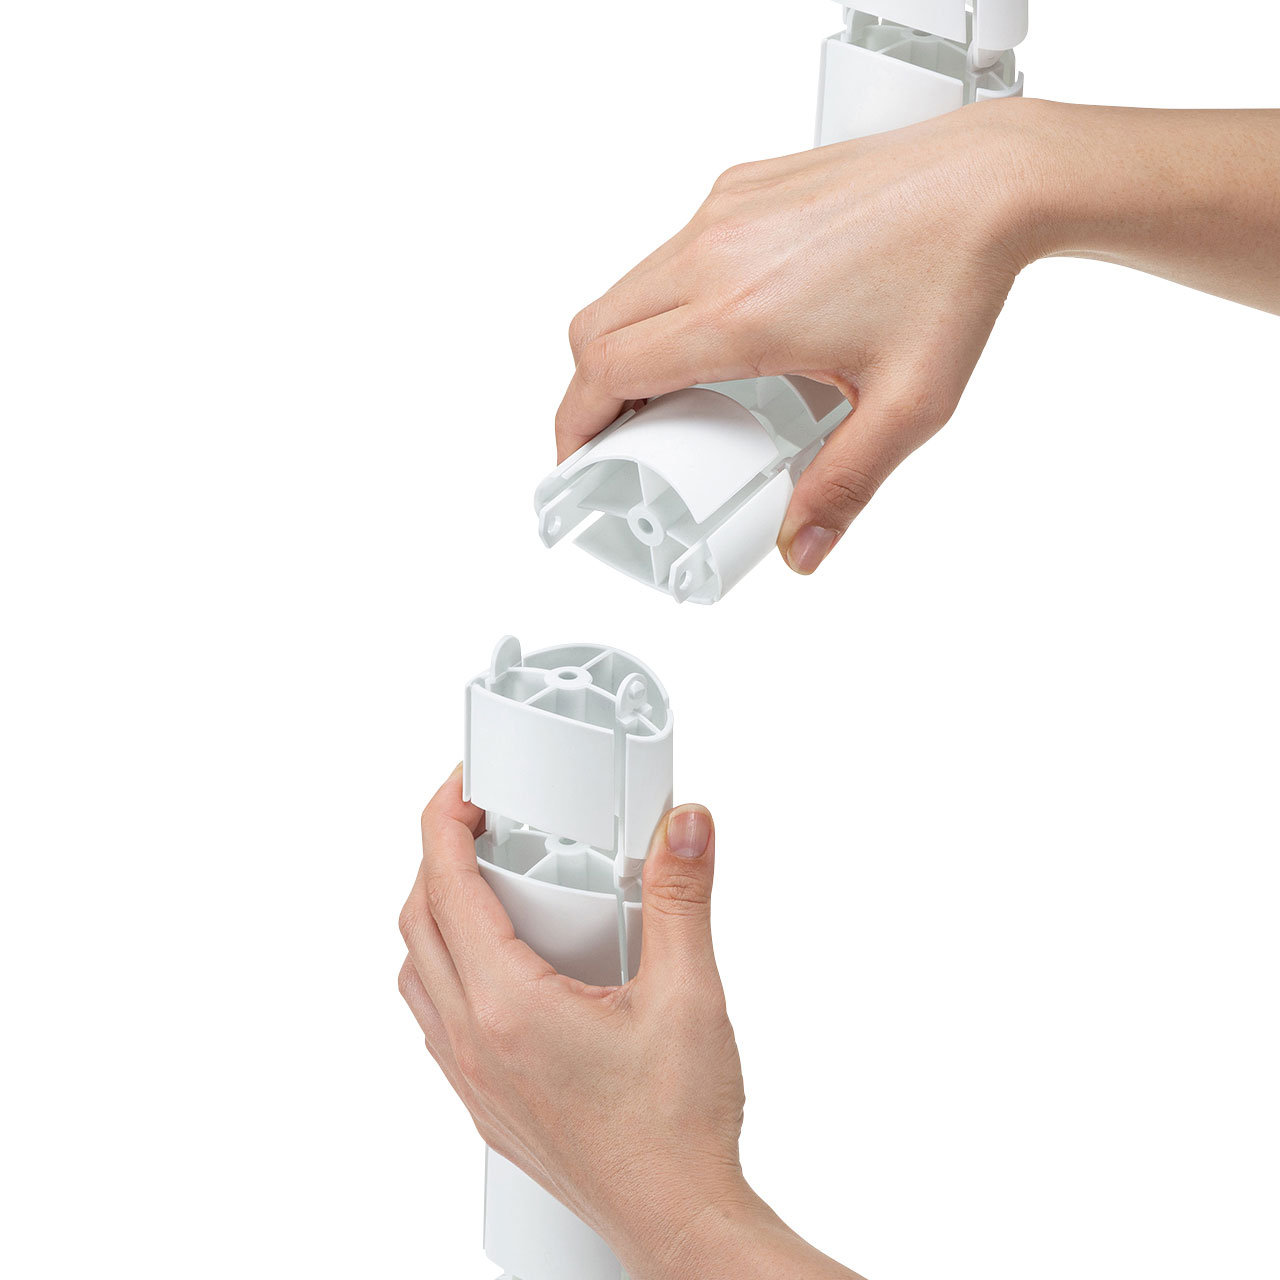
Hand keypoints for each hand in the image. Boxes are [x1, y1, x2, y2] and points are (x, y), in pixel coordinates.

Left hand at [398, 769, 863, 1279]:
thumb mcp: (689, 994)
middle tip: (479, 822)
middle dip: (438, 857)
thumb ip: (683, 897)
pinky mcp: (487, 1106)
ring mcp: (474, 1080)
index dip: (445, 820)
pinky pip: (435, 1019)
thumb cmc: (677, 1129)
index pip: (446, 886)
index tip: (462, 786)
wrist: (677, 1220)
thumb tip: (684, 828)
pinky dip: (446, 970)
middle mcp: (474, 1043)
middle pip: (418, 923)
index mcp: (508, 1007)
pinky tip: (497, 969)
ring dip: (434, 916)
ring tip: (484, 886)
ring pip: (417, 974)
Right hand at [555, 99, 1279, 576]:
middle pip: (594, 329)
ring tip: (671, 389)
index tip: (578, 458)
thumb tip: (802, 549)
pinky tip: (718, 327)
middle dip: (587, 392)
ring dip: (626, 343)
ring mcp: (722, 211)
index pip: (606, 371)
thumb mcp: (907, 408)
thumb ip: (845, 487)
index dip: (576, 424)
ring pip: (626, 286)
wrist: (991, 180)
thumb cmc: (954, 278)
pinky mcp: (740, 187)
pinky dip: (665, 298)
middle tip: (616, 435)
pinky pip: (670, 250)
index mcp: (738, 315)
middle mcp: (715, 253)